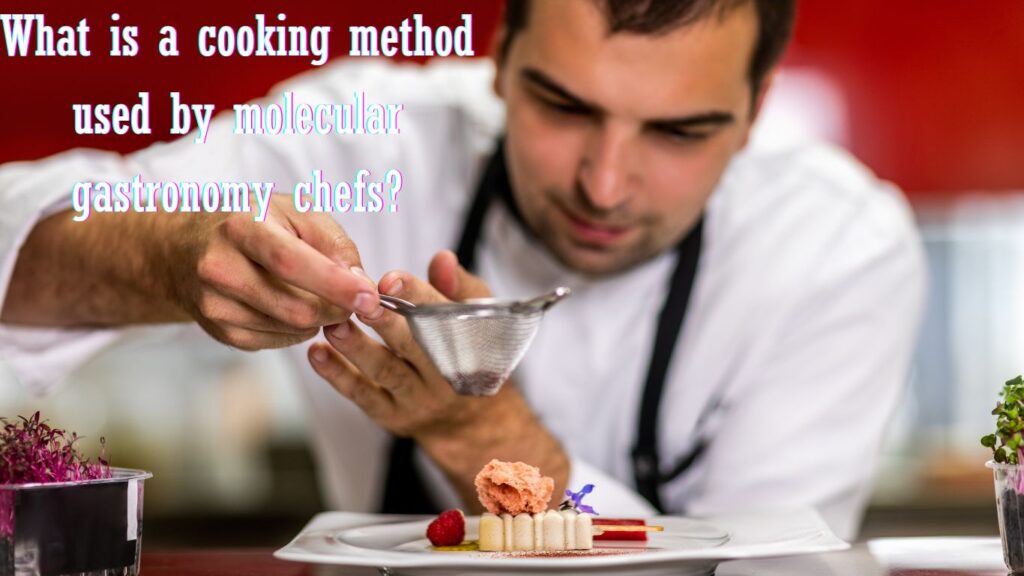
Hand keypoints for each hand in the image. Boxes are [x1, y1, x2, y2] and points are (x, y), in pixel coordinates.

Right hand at [171, 194, 381, 349]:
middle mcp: (220, 267)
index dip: (335, 284)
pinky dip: (298, 329)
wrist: (183, 247)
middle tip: (355, 298)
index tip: (370, 297)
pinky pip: (278, 342)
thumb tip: (359, 282)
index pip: (292, 262)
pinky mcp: (219, 331)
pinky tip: (291, 305)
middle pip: (297, 307)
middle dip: (337, 309)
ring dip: (320, 318)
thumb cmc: (251, 222)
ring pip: (291, 329)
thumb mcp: (293, 210)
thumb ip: (333, 242)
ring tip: (319, 294)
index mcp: (242, 227)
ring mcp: (215, 304)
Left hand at [308, 250, 569, 507]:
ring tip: (332, 325)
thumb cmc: (468, 352)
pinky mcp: (392, 416)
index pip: (443, 315)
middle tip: (359, 302)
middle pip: (414, 345)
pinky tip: (316, 353)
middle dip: (386, 323)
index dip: (417, 295)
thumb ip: (457, 285)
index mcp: (469, 344)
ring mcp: (418, 398)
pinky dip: (338, 375)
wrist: (470, 419)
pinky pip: (363, 395)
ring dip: (356, 348)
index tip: (389, 279)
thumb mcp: (475, 317)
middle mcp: (446, 375)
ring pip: (385, 371)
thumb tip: (441, 258)